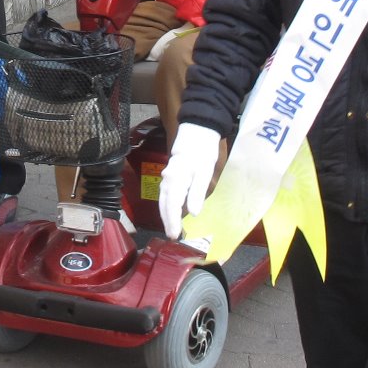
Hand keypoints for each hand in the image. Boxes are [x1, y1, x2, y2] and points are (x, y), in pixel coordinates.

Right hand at [156, 125, 222, 239]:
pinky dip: (168, 205)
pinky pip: (166, 194)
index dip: (172, 222)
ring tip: (172, 228)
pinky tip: (173, 211)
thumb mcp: (204, 171)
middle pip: (164, 204)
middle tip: (172, 237)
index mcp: (176, 180)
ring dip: (166, 214)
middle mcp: (167, 180)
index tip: (174, 235)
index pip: (171, 206)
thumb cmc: (203, 151)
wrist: (197, 131)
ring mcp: (167, 177)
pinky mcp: (170, 175)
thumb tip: (193, 213)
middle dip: (167, 221)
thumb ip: (197, 192)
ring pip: (163, 199)